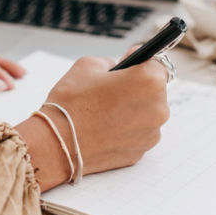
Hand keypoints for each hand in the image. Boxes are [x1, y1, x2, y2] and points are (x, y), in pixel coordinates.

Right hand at [15, 56, 169, 190]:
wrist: (56, 144)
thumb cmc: (71, 103)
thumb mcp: (88, 65)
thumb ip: (112, 63)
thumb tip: (121, 68)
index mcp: (149, 81)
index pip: (159, 64)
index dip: (142, 62)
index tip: (129, 65)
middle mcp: (158, 108)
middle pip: (155, 90)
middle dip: (138, 87)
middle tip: (112, 91)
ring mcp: (151, 133)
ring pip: (148, 113)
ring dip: (134, 109)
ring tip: (106, 111)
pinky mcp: (142, 151)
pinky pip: (140, 132)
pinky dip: (128, 128)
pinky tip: (106, 127)